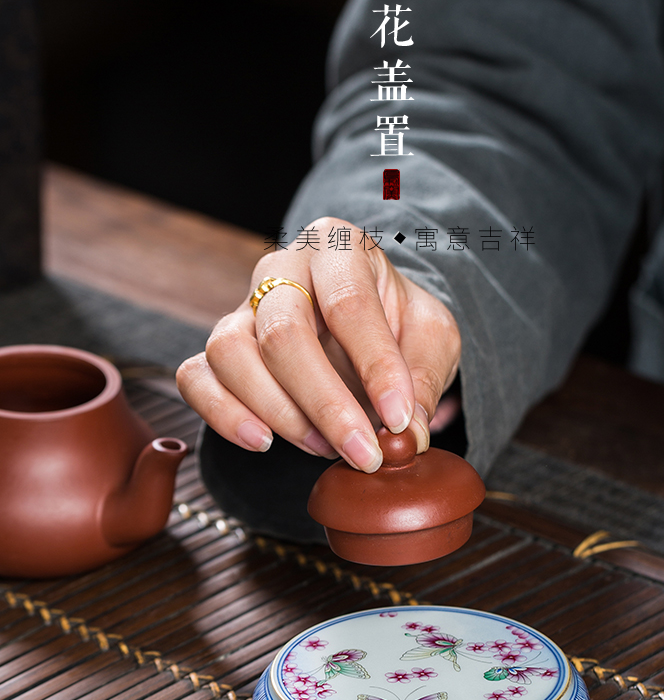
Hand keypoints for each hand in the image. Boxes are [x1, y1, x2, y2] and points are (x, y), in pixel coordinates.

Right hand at [176, 217, 460, 472]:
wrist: (363, 322)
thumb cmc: (397, 320)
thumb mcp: (431, 335)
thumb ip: (423, 378)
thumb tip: (409, 435)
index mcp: (339, 247)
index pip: (350, 304)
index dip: (375, 366)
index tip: (399, 420)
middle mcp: (282, 268)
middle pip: (283, 331)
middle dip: (325, 403)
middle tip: (361, 452)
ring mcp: (243, 305)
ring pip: (231, 352)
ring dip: (278, 412)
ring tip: (323, 446)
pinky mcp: (220, 345)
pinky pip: (196, 376)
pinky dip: (223, 414)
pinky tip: (263, 441)